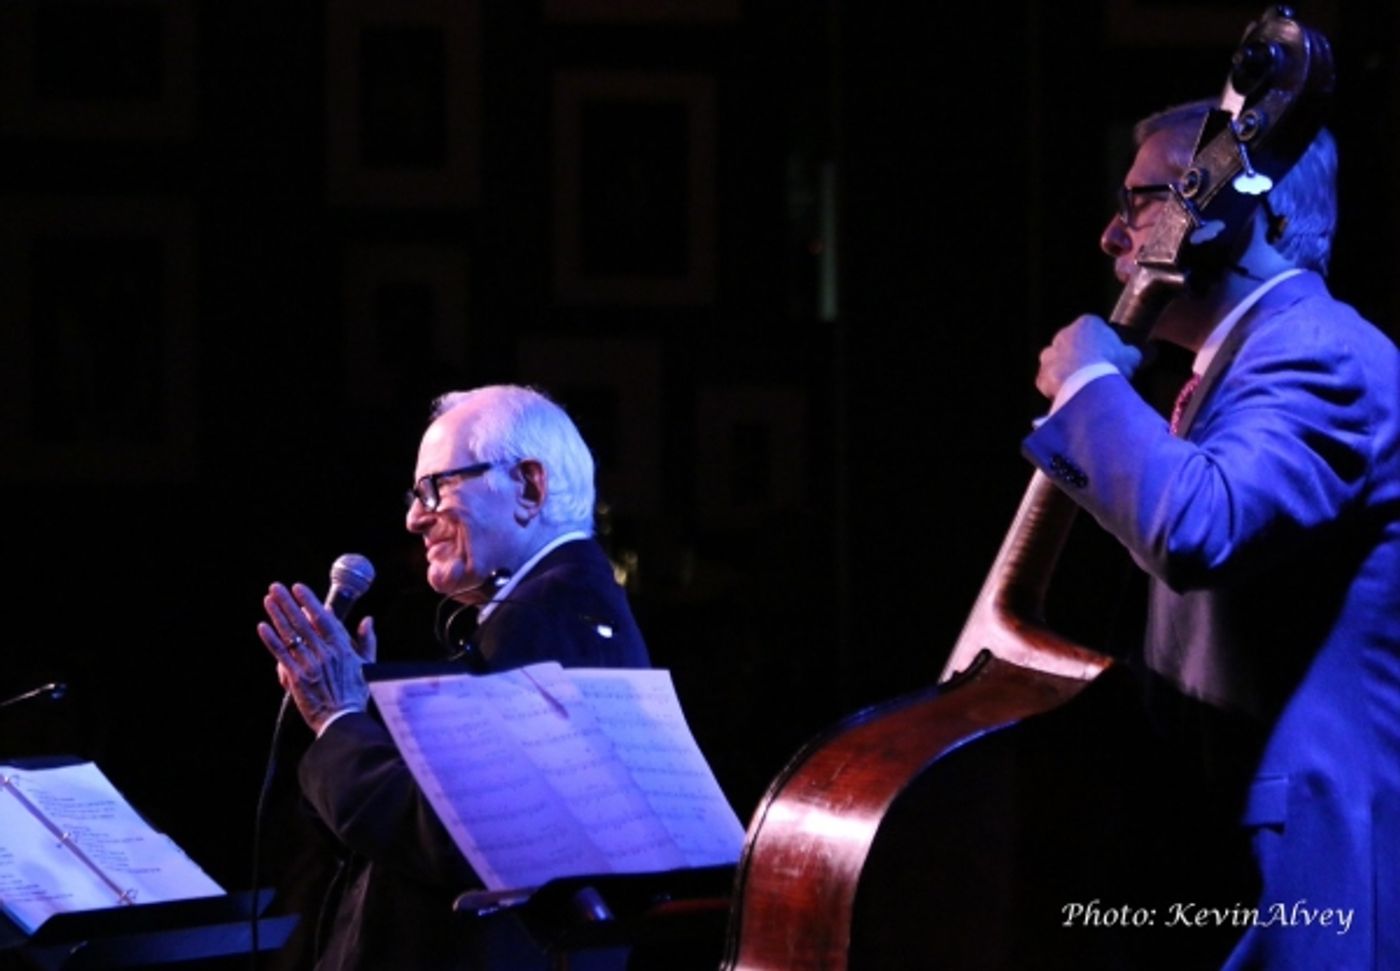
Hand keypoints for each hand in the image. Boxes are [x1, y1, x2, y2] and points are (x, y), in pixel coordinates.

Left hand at [257, 582, 376, 733]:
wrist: (343, 720)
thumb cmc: (356, 694)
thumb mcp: (368, 665)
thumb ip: (367, 641)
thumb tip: (367, 620)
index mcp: (342, 648)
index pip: (324, 618)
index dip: (310, 601)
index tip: (299, 588)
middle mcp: (325, 653)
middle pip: (303, 622)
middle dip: (288, 602)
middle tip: (276, 587)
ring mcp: (309, 664)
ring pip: (291, 635)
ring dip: (278, 615)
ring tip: (268, 600)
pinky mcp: (297, 678)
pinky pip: (282, 654)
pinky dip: (271, 640)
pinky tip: (263, 627)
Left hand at [1035, 314, 1142, 399]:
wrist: (1086, 382)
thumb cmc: (1110, 363)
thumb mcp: (1130, 356)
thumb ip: (1129, 353)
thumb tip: (1132, 355)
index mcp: (1086, 324)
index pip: (1094, 329)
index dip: (1102, 344)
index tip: (1108, 357)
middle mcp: (1063, 335)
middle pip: (1072, 345)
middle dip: (1080, 357)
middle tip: (1093, 372)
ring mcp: (1050, 355)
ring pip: (1057, 362)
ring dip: (1065, 371)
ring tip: (1080, 385)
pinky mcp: (1042, 375)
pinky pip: (1049, 382)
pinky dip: (1056, 388)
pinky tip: (1069, 396)